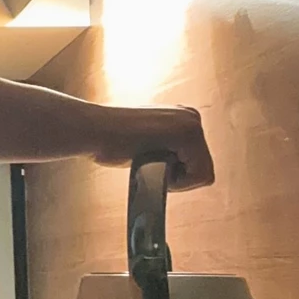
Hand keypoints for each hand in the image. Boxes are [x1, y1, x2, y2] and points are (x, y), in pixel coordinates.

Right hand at [90, 104, 214, 190]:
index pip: (197, 161)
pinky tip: (154, 165)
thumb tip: (173, 169)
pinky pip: (198, 175)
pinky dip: (178, 181)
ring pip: (202, 173)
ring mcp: (192, 124)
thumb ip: (165, 150)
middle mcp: (192, 117)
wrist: (95, 130)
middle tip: (150, 164)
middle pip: (203, 168)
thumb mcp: (146, 143)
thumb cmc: (110, 139)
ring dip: (177, 178)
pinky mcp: (188, 134)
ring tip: (150, 162)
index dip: (176, 174)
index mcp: (184, 118)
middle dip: (178, 176)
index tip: (152, 163)